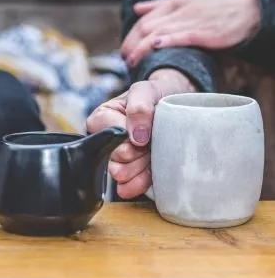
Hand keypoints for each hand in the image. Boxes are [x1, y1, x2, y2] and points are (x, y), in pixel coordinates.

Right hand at [86, 69, 195, 198]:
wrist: (176, 105)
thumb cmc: (155, 94)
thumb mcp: (146, 90)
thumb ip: (139, 107)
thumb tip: (136, 137)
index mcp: (102, 119)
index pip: (109, 137)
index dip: (129, 139)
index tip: (144, 135)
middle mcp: (105, 140)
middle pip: (115, 160)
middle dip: (137, 155)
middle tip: (151, 144)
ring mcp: (118, 159)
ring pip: (121, 175)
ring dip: (140, 168)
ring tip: (151, 155)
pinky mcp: (130, 173)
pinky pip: (128, 187)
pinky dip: (141, 183)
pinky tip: (150, 175)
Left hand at [121, 0, 260, 66]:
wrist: (249, 7)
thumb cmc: (216, 5)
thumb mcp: (186, 0)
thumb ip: (160, 4)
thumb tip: (136, 8)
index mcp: (174, 3)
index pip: (144, 20)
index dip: (130, 36)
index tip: (123, 50)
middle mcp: (179, 10)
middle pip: (146, 27)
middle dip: (131, 44)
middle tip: (124, 59)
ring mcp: (190, 20)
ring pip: (158, 32)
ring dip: (141, 48)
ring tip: (131, 62)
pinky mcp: (204, 32)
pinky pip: (180, 36)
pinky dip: (165, 40)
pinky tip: (153, 47)